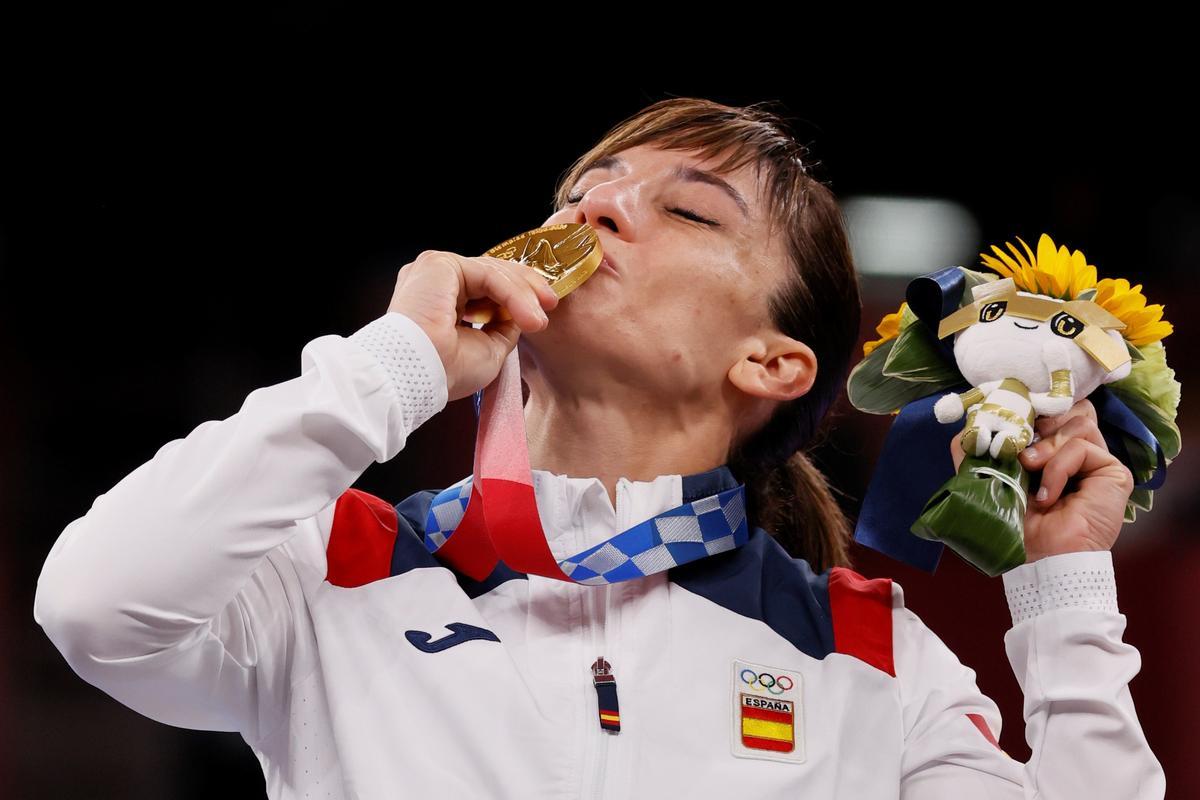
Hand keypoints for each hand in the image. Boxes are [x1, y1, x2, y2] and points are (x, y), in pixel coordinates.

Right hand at [386, 251, 558, 401]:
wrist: (417, 375)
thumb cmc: (445, 372)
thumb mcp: (489, 349)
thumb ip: (504, 327)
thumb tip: (521, 314)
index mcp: (441, 301)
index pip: (486, 289)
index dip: (518, 298)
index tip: (543, 314)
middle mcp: (436, 283)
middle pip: (492, 274)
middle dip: (526, 289)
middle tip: (551, 304)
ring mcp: (436, 270)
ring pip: (492, 272)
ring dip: (523, 295)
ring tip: (540, 318)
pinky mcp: (439, 265)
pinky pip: (487, 273)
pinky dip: (512, 293)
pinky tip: (529, 313)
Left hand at [950, 399, 1133, 561]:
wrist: (1039, 560)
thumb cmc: (1016, 526)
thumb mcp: (986, 479)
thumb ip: (974, 450)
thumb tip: (968, 422)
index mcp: (1049, 451)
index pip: (1048, 410)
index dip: (1028, 408)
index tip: (1006, 418)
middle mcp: (1075, 453)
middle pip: (1068, 407)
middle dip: (1037, 421)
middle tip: (1018, 446)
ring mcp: (1096, 462)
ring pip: (1077, 420)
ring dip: (1045, 446)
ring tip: (1029, 470)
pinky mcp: (1113, 472)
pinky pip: (1081, 447)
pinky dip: (1057, 468)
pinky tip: (1047, 496)